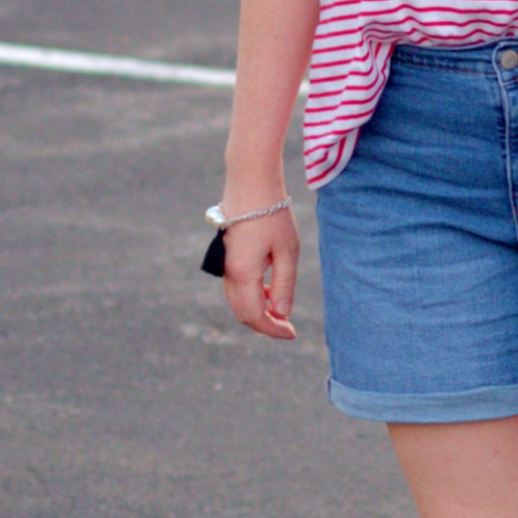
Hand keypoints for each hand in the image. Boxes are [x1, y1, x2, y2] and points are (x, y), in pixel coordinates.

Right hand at [221, 207, 299, 340]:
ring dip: (258, 310)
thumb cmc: (272, 215)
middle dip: (265, 324)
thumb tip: (283, 313)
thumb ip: (285, 284)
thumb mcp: (287, 251)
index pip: (255, 315)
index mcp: (243, 274)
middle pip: (243, 313)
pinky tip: (271, 291)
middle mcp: (229, 273)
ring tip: (282, 310)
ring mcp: (225, 265)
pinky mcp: (227, 257)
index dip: (273, 329)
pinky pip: (236, 287)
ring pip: (237, 301)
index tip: (292, 334)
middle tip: (288, 327)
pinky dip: (252, 297)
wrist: (250, 183)